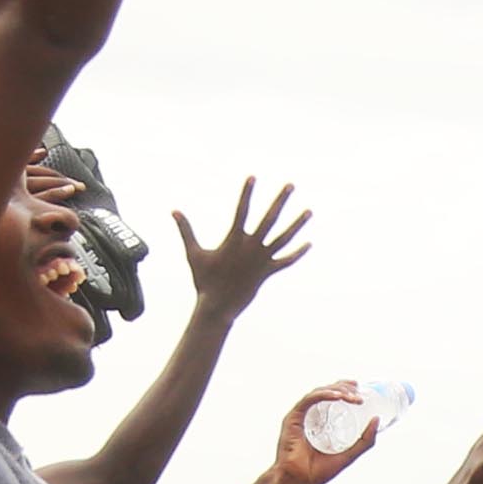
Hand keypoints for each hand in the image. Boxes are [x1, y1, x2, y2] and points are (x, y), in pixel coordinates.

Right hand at [184, 180, 311, 313]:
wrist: (218, 307)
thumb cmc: (204, 280)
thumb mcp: (194, 253)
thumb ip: (186, 230)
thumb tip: (174, 210)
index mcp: (234, 240)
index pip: (242, 210)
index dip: (247, 193)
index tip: (253, 177)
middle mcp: (251, 247)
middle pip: (270, 219)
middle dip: (280, 201)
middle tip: (291, 185)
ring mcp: (262, 260)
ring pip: (284, 238)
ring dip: (297, 224)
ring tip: (309, 211)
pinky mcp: (267, 272)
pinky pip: (286, 261)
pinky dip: (297, 253)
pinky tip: (308, 244)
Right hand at [274, 383, 385, 483]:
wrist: (301, 481)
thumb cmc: (319, 471)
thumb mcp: (349, 454)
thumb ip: (364, 441)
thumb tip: (377, 420)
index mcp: (321, 421)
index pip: (332, 398)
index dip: (345, 388)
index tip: (359, 388)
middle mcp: (311, 415)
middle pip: (327, 392)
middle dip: (344, 387)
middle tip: (358, 391)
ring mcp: (301, 415)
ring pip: (319, 393)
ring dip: (337, 390)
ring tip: (352, 396)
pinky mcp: (293, 418)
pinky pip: (309, 400)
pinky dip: (323, 395)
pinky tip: (337, 396)